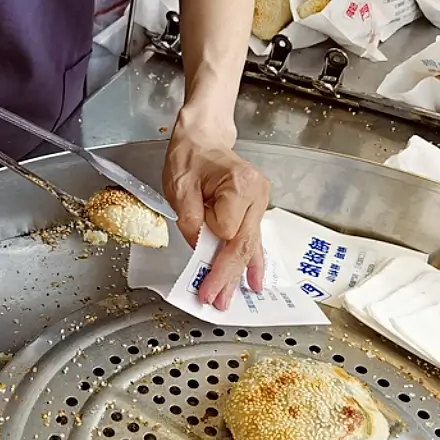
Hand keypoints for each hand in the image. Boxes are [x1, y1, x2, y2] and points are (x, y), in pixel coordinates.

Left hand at [163, 128, 269, 310]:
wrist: (203, 138)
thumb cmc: (190, 158)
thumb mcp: (180, 186)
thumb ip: (190, 218)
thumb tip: (200, 249)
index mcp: (239, 186)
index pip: (225, 230)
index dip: (208, 242)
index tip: (195, 250)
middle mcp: (257, 196)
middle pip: (241, 245)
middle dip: (226, 276)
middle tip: (214, 300)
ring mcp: (259, 204)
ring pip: (248, 247)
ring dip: (236, 275)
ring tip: (228, 300)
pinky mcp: (255, 211)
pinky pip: (252, 241)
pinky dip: (250, 263)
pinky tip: (254, 283)